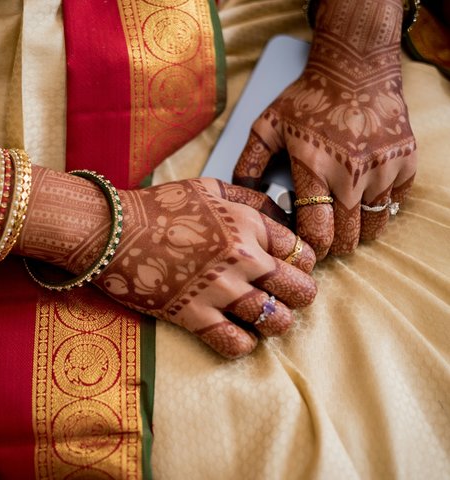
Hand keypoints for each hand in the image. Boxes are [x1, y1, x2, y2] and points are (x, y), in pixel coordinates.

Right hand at [92, 178, 316, 358]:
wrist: (112, 230)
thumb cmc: (159, 206)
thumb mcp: (209, 189)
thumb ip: (248, 198)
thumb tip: (278, 213)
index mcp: (247, 225)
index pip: (302, 252)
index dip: (303, 263)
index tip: (292, 269)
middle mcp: (241, 259)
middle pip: (300, 289)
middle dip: (299, 295)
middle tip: (285, 296)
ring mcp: (218, 290)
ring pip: (276, 321)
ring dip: (275, 322)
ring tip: (262, 317)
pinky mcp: (192, 316)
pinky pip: (235, 343)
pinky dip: (243, 344)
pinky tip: (237, 333)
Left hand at [233, 0, 416, 259]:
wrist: (355, 66)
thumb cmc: (307, 97)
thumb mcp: (268, 125)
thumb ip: (250, 162)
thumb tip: (244, 195)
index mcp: (315, 170)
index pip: (317, 232)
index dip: (311, 248)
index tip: (306, 247)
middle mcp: (352, 176)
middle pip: (347, 238)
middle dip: (334, 245)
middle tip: (325, 236)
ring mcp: (383, 170)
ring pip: (374, 226)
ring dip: (358, 230)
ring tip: (344, 220)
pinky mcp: (405, 162)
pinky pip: (395, 202)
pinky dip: (381, 205)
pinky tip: (365, 195)